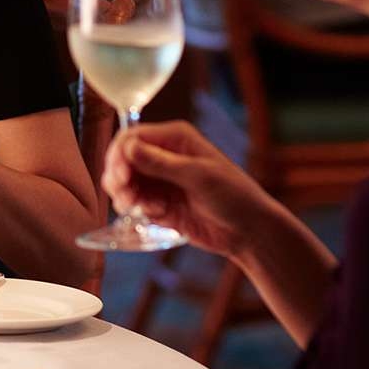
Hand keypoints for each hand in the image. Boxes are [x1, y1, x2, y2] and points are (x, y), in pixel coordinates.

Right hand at [100, 120, 268, 256]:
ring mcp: (160, 180)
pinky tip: (157, 215)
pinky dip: (138, 209)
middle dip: (119, 178)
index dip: (120, 155)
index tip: (121, 177)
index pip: (132, 137)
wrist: (249, 231)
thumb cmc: (233, 195)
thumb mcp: (198, 176)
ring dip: (126, 195)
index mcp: (175, 139)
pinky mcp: (159, 202)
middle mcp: (163, 155)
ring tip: (141, 207)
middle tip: (126, 196)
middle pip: (122, 160)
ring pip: (124, 182)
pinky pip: (134, 202)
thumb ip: (161, 163)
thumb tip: (128, 148)